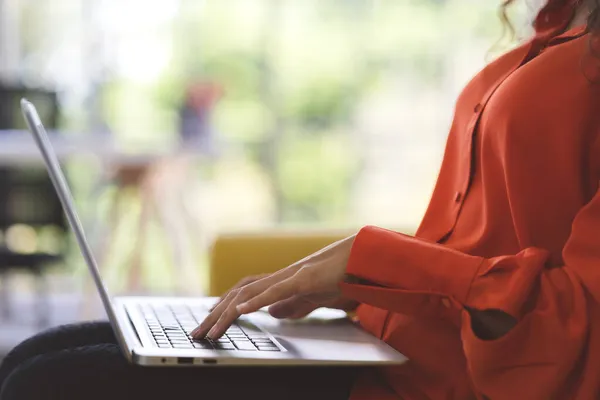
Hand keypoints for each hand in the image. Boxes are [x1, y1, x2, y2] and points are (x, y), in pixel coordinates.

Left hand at [191, 234, 356, 339]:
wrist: (364, 257)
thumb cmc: (341, 275)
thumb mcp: (313, 297)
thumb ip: (293, 305)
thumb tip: (272, 314)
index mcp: (281, 282)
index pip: (244, 294)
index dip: (223, 308)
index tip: (208, 325)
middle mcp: (280, 276)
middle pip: (238, 293)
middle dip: (215, 314)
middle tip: (198, 334)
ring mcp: (291, 275)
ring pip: (250, 292)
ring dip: (227, 312)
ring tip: (211, 330)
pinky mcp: (305, 278)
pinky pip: (276, 290)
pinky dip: (256, 300)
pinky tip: (240, 310)